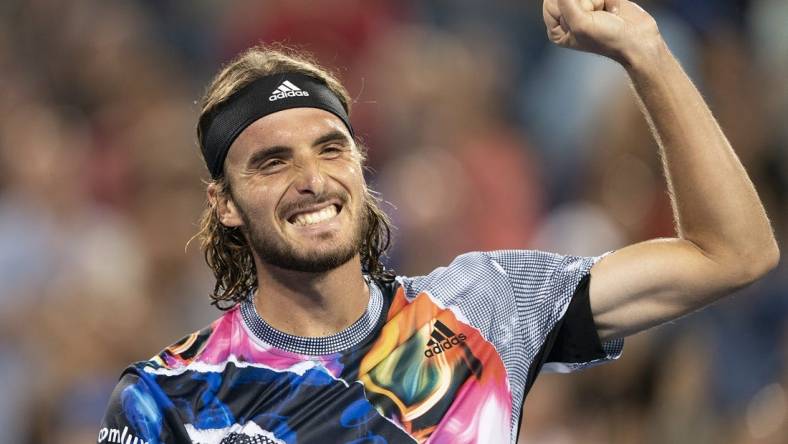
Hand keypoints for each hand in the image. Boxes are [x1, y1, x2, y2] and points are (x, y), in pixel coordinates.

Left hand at [543, 0, 660, 64]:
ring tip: (605, 14)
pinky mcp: (599, 0)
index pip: (550, 1)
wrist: (637, 40)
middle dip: (586, 1)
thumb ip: (565, 1)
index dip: (569, 4)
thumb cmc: (607, 39)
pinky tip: (613, 11)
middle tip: (596, 17)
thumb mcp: (580, 22)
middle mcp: (567, 17)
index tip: (584, 18)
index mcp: (556, 28)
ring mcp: (584, 8)